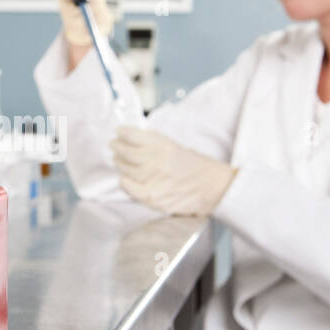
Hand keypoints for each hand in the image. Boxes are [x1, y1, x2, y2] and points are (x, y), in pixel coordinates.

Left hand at [110, 126, 237, 215]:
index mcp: (166, 147)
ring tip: (117, 159)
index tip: (119, 131)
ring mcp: (157, 181)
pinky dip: (126, 184)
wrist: (216, 188)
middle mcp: (160, 162)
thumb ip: (156, 144)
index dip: (124, 133)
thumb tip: (132, 140)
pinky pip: (133, 190)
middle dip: (118, 148)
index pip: (135, 137)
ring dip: (120, 163)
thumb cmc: (196, 167)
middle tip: (114, 145)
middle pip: (128, 153)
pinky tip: (123, 178)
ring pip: (128, 170)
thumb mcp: (177, 147)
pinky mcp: (156, 198)